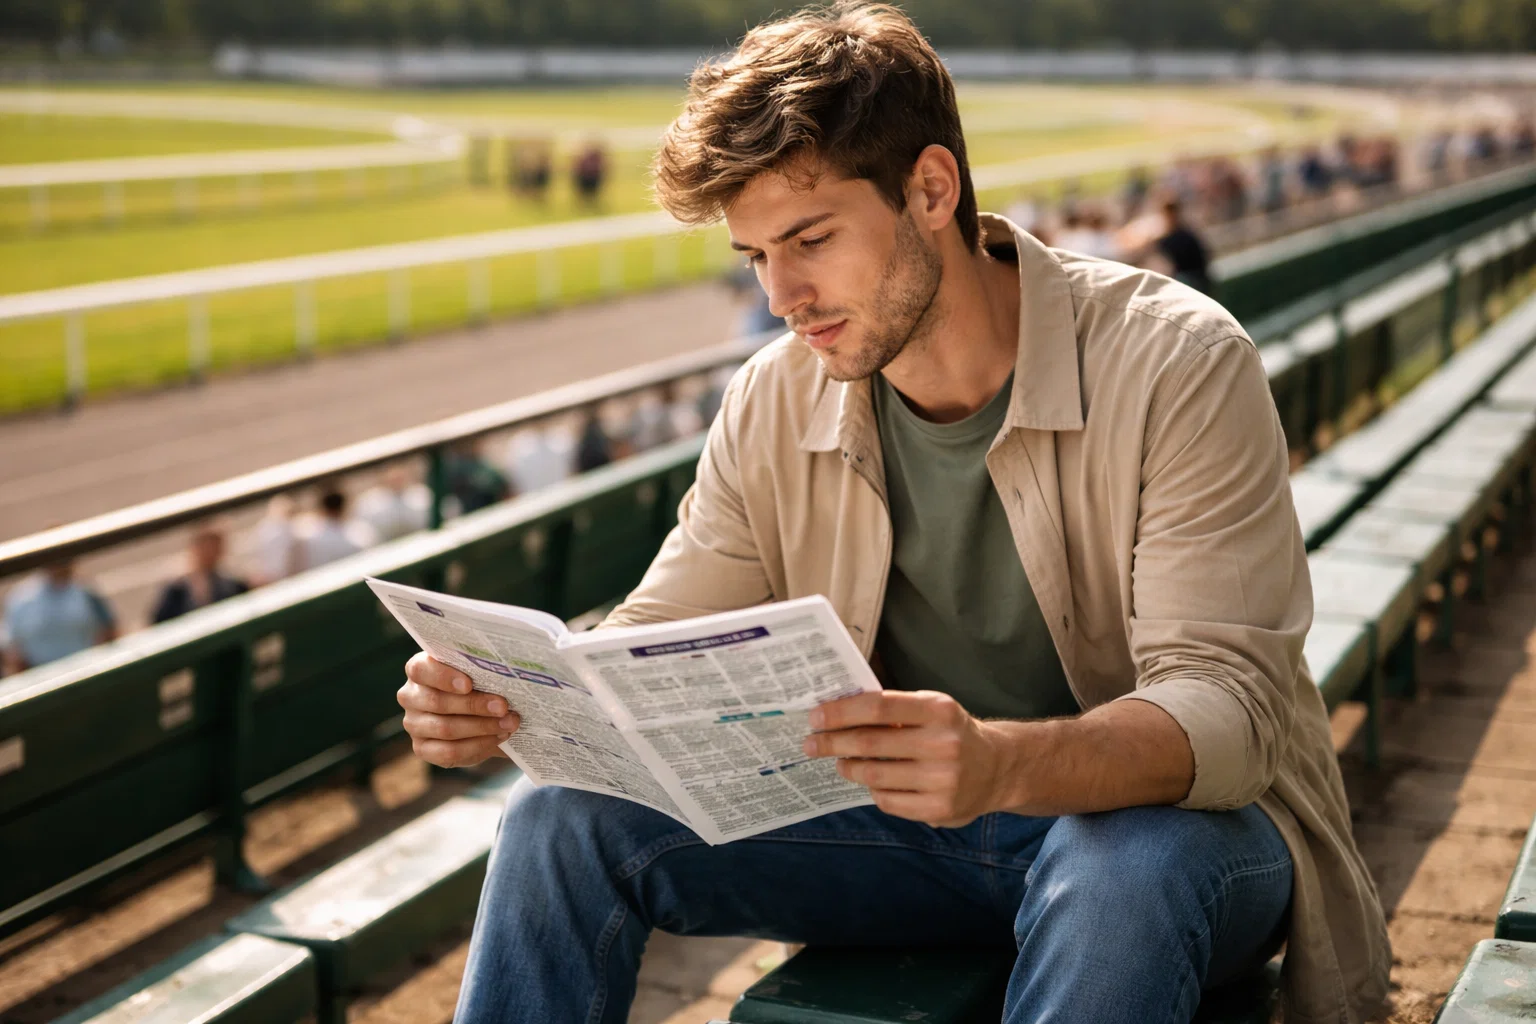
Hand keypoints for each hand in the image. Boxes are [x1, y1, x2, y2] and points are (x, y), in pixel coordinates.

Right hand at [398, 653, 518, 767]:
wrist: (479, 714)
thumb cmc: (477, 684)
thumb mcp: (478, 673)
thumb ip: (482, 670)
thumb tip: (506, 672)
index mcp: (419, 670)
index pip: (421, 670)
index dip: (443, 677)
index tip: (469, 684)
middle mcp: (410, 696)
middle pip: (437, 702)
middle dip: (474, 705)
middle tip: (503, 706)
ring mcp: (414, 724)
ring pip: (445, 728)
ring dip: (481, 727)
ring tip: (508, 724)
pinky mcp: (422, 749)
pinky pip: (448, 752)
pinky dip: (478, 745)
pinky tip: (498, 738)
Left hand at [802, 690, 1011, 827]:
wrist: (998, 768)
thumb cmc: (951, 731)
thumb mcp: (931, 708)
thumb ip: (892, 708)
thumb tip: (836, 710)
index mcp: (939, 710)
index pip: (877, 707)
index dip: (840, 712)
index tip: (815, 716)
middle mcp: (943, 744)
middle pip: (870, 744)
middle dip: (832, 742)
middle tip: (810, 743)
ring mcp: (943, 780)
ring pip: (874, 776)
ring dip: (849, 768)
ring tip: (840, 762)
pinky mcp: (940, 809)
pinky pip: (888, 801)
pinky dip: (873, 790)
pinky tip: (872, 782)